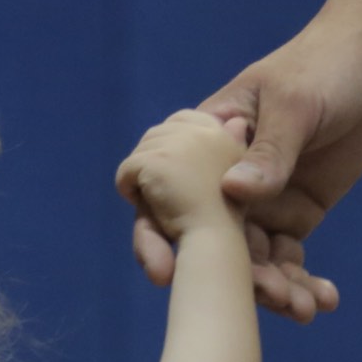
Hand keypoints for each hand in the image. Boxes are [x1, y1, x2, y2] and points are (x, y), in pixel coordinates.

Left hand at [115, 111, 250, 257]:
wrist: (215, 241)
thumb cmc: (223, 219)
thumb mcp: (234, 177)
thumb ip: (227, 149)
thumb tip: (236, 121)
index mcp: (221, 133)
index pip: (183, 120)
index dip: (169, 144)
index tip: (173, 173)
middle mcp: (201, 131)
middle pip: (155, 135)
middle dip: (153, 162)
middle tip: (164, 193)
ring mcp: (178, 143)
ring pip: (139, 152)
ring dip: (142, 178)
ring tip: (160, 202)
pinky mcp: (157, 160)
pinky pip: (125, 170)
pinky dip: (128, 190)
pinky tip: (146, 206)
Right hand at [123, 18, 361, 322]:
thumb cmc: (320, 67)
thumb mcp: (295, 102)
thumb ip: (268, 150)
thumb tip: (235, 193)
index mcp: (206, 147)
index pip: (164, 195)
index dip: (156, 236)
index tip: (165, 275)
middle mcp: (223, 183)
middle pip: (209, 243)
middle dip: (234, 279)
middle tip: (271, 298)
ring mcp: (259, 205)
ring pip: (252, 261)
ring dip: (275, 290)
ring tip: (304, 308)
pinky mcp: (294, 217)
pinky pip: (289, 260)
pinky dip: (305, 284)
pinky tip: (325, 301)